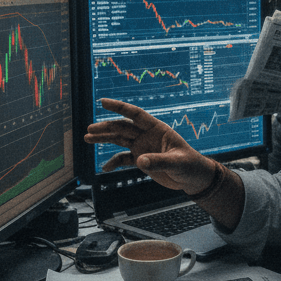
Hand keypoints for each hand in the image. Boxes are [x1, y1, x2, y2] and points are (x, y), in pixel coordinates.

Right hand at [84, 98, 214, 192]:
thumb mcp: (177, 163)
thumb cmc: (190, 165)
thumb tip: (140, 161)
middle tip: (90, 130)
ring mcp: (143, 146)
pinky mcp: (141, 159)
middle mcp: (147, 135)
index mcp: (157, 128)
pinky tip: (105, 167)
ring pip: (119, 139)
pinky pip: (123, 158)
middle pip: (123, 127)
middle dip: (106, 127)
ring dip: (104, 139)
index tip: (103, 102)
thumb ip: (159, 161)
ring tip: (87, 138)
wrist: (193, 178)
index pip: (136, 114)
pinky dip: (114, 162)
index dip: (119, 107)